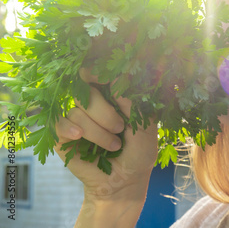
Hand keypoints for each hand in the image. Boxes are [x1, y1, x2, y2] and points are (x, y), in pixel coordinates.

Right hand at [54, 68, 157, 225]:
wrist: (126, 180)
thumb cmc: (139, 151)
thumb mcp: (145, 125)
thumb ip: (133, 102)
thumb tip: (118, 77)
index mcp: (113, 95)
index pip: (100, 74)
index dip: (97, 71)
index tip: (98, 75)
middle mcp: (92, 103)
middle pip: (85, 90)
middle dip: (104, 111)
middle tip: (120, 128)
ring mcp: (76, 118)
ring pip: (76, 110)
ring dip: (97, 130)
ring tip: (113, 145)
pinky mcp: (63, 135)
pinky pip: (60, 123)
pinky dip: (71, 129)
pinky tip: (80, 137)